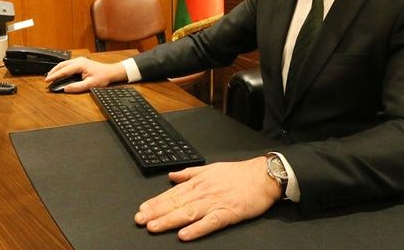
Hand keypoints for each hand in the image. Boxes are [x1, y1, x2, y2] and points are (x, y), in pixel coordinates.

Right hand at [44, 57, 126, 92]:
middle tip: (46, 79)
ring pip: (64, 64)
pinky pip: (68, 64)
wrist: (111, 72)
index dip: (55, 76)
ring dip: (57, 69)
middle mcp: (78, 60)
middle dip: (53, 72)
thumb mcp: (90, 84)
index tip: (48, 80)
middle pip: (62, 65)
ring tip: (51, 76)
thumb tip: (66, 88)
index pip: (64, 70)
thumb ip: (77, 87)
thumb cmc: (103, 77)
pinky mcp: (80, 62)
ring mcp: (79, 60)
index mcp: (80, 64)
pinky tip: (60, 72)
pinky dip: (62, 69)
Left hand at [134, 157, 281, 240]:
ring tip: (154, 227)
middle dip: (156, 212)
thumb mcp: (210, 168)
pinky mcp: (228, 213)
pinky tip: (184, 234)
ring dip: (169, 220)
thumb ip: (189, 173)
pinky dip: (197, 229)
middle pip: (176, 203)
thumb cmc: (238, 173)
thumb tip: (171, 175)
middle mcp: (203, 192)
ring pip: (188, 213)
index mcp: (198, 182)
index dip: (155, 202)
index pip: (172, 193)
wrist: (263, 176)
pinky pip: (210, 223)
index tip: (142, 209)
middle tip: (140, 220)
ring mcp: (215, 203)